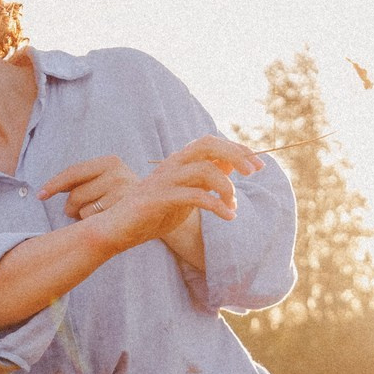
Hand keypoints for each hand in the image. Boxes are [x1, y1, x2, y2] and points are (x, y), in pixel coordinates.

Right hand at [38, 134, 260, 245]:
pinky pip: (195, 196)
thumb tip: (232, 165)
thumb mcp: (185, 195)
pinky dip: (217, 205)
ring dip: (226, 187)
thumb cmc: (151, 214)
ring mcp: (164, 180)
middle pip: (208, 145)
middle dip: (236, 155)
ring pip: (204, 170)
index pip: (211, 143)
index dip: (237, 149)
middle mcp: (171, 165)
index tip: (257, 165)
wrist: (116, 230)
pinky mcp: (159, 198)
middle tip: (254, 172)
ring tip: (233, 207)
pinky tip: (228, 217)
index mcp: (178, 162)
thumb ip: (205, 180)